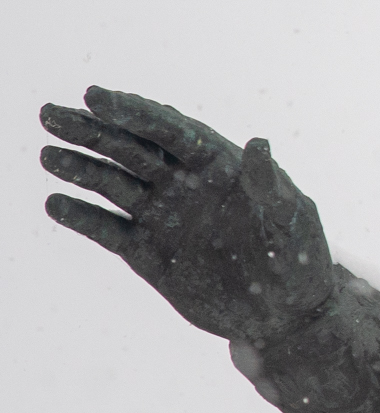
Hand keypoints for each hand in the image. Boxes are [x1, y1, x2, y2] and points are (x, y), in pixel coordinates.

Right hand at [39, 87, 335, 346]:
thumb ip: (269, 185)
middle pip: (131, 149)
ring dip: (80, 168)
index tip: (96, 96)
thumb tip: (258, 143)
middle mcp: (185, 185)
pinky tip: (55, 204)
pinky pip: (108, 229)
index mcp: (219, 165)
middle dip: (92, 130)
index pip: (169, 130)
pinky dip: (82, 217)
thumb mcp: (291, 220)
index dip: (134, 111)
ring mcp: (164, 217)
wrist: (284, 315)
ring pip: (113, 184)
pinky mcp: (147, 252)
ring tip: (48, 154)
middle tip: (51, 114)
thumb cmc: (299, 259)